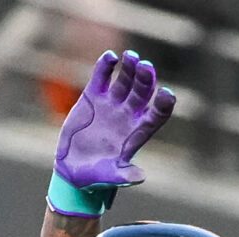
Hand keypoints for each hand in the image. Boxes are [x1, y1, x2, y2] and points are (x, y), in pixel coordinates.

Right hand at [53, 50, 176, 205]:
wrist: (72, 170)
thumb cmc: (95, 177)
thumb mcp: (109, 177)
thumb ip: (123, 175)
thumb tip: (140, 177)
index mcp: (137, 132)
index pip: (157, 114)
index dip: (163, 104)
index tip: (166, 94)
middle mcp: (128, 115)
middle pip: (143, 92)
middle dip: (145, 80)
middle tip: (145, 66)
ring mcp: (111, 104)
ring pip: (125, 81)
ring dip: (129, 68)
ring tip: (130, 57)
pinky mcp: (93, 97)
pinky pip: (102, 77)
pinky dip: (106, 66)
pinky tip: (110, 57)